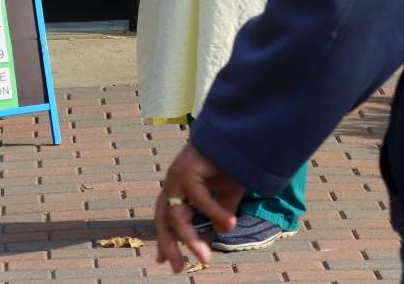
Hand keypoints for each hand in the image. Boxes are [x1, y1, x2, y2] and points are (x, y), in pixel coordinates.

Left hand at [154, 143, 244, 272]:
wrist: (240, 134)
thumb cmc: (232, 161)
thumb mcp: (228, 193)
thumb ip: (221, 211)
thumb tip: (221, 233)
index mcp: (179, 187)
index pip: (166, 217)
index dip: (165, 238)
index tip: (163, 260)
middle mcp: (174, 181)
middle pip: (164, 220)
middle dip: (169, 245)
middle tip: (177, 269)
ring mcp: (178, 175)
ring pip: (177, 216)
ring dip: (191, 239)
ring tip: (205, 259)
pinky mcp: (188, 169)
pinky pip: (198, 199)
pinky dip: (214, 212)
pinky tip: (229, 224)